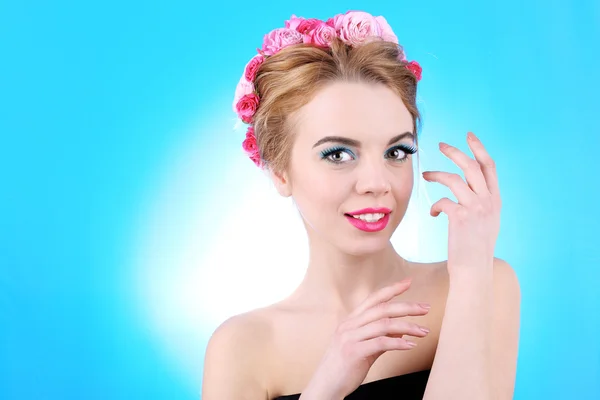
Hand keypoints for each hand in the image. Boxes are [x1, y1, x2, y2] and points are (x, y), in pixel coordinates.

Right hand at [300, 278, 430, 398]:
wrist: (325, 386)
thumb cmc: (344, 368)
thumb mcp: (362, 348)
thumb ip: (379, 338)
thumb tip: (400, 333)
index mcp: (350, 321)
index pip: (373, 299)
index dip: (391, 289)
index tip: (408, 282)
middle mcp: (349, 325)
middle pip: (382, 309)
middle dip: (407, 307)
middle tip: (426, 308)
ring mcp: (350, 338)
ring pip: (384, 325)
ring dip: (408, 327)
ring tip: (424, 332)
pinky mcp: (353, 352)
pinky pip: (380, 343)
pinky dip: (398, 343)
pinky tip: (411, 345)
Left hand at [422, 131, 501, 273]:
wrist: (474, 270)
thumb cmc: (475, 248)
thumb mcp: (486, 221)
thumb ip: (480, 202)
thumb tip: (467, 187)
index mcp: (495, 200)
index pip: (490, 167)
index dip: (479, 148)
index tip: (469, 136)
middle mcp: (488, 201)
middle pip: (471, 166)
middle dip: (455, 152)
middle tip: (440, 144)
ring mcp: (475, 208)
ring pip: (454, 179)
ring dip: (436, 174)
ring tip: (425, 175)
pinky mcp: (460, 217)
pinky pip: (442, 201)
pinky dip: (435, 205)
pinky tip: (432, 213)